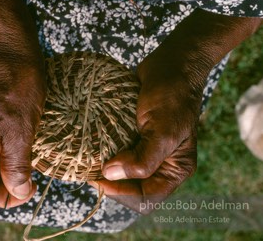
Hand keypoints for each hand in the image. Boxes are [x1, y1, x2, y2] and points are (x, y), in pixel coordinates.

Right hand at [0, 0, 45, 207]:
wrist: (10, 54)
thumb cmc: (19, 89)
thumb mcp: (23, 133)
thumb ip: (17, 168)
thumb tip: (19, 194)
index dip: (8, 200)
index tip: (32, 188)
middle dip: (9, 187)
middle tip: (34, 176)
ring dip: (9, 172)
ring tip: (31, 161)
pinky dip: (6, 158)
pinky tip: (23, 147)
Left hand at [90, 53, 199, 213]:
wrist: (171, 64)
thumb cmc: (172, 96)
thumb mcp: (163, 131)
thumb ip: (142, 160)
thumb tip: (110, 175)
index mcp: (175, 168)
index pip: (147, 197)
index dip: (122, 193)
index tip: (99, 179)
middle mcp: (162, 163)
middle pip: (133, 187)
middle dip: (111, 181)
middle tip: (89, 170)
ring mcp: (147, 149)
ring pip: (123, 170)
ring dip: (105, 168)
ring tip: (88, 160)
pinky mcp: (135, 135)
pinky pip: (118, 151)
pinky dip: (104, 151)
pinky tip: (92, 145)